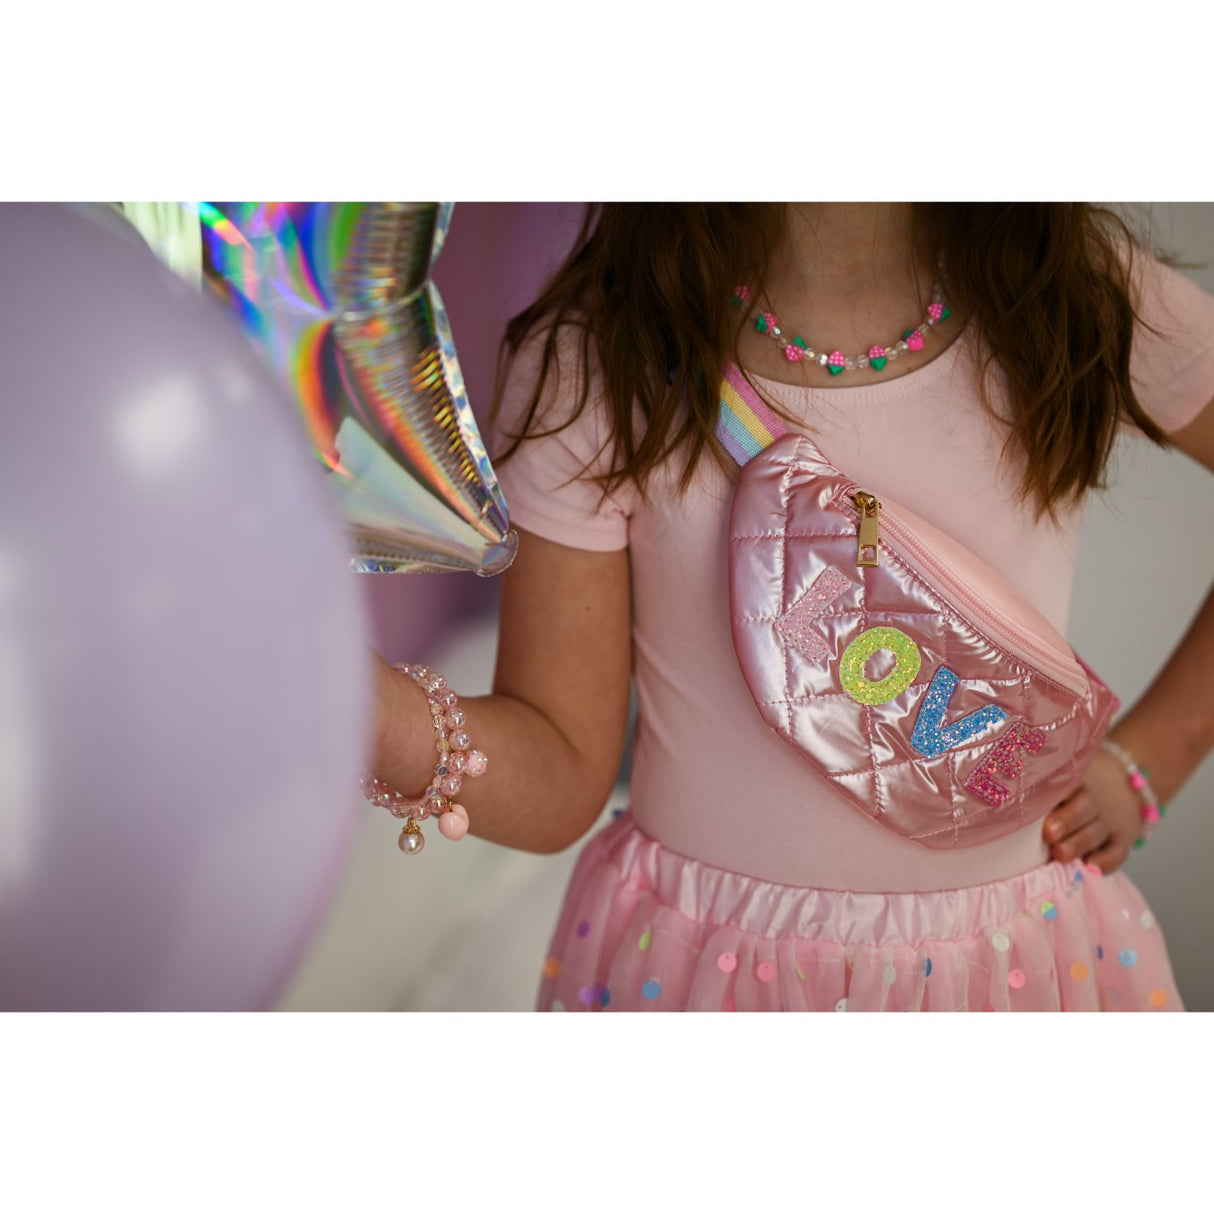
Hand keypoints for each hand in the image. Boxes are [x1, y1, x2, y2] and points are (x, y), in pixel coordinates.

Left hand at [1042, 747, 1142, 873]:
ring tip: (1060, 854)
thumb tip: (999, 797)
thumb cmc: (1075, 790)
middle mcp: (1094, 800)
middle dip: (1066, 820)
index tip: (1037, 801)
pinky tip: (1091, 868)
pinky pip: (1117, 852)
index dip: (1055, 791)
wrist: (1125, 787)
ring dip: (1079, 843)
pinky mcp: (1121, 841)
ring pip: (1097, 831)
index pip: (1067, 782)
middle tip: (1048, 833)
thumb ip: (1039, 787)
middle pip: (1083, 808)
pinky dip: (1106, 861)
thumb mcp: (1063, 778)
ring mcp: (1109, 821)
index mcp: (1075, 781)